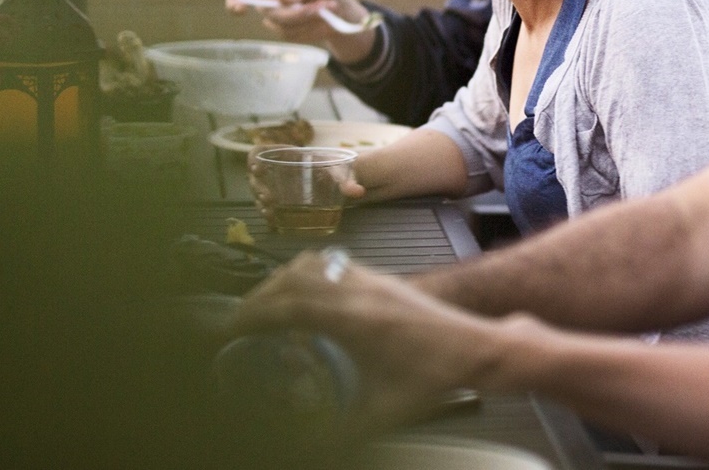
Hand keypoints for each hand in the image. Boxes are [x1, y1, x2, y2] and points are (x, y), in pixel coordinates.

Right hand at [225, 0, 376, 63]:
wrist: (335, 6)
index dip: (235, 3)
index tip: (240, 8)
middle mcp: (267, 5)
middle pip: (271, 16)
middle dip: (298, 13)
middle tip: (322, 6)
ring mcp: (277, 23)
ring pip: (287, 29)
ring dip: (311, 20)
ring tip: (328, 6)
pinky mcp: (289, 36)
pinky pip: (298, 37)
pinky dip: (315, 28)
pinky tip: (325, 19)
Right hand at [231, 250, 511, 429]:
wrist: (477, 348)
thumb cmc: (436, 376)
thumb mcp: (384, 411)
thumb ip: (341, 432)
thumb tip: (306, 447)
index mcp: (354, 318)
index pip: (289, 304)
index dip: (253, 314)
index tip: (232, 328)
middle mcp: (358, 289)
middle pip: (293, 279)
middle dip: (260, 297)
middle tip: (239, 320)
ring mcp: (370, 278)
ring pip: (312, 265)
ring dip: (282, 281)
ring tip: (264, 305)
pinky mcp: (381, 277)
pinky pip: (332, 263)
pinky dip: (306, 273)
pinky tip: (302, 294)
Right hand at [247, 144, 368, 223]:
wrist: (339, 181)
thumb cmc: (335, 170)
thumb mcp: (341, 172)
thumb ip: (347, 181)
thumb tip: (358, 192)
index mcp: (287, 155)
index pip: (259, 152)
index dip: (253, 159)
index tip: (257, 168)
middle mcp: (277, 170)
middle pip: (256, 177)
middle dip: (258, 189)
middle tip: (269, 200)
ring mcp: (277, 186)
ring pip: (259, 193)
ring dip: (261, 203)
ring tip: (270, 214)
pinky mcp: (281, 201)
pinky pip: (267, 206)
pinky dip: (268, 214)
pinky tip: (274, 223)